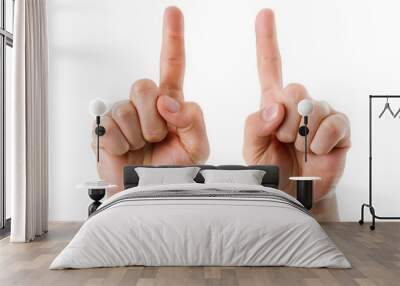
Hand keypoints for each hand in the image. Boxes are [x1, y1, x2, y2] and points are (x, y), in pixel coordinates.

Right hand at [92, 7, 208, 193]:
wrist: (150, 191)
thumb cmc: (174, 171)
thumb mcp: (196, 147)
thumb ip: (193, 120)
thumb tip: (168, 102)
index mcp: (170, 104)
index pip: (172, 66)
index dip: (172, 39)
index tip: (173, 14)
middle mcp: (145, 105)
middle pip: (145, 86)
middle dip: (154, 117)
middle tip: (157, 137)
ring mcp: (123, 115)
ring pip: (128, 108)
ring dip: (140, 134)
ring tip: (143, 147)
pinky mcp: (104, 128)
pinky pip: (111, 126)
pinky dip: (123, 144)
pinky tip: (127, 150)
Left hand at [243, 9, 350, 203]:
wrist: (291, 195)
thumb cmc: (271, 170)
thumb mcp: (252, 148)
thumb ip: (256, 124)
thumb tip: (276, 106)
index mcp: (273, 107)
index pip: (270, 68)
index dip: (266, 42)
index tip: (264, 15)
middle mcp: (297, 107)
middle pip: (295, 87)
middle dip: (286, 116)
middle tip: (283, 138)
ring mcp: (319, 118)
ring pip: (314, 105)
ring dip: (303, 130)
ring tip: (298, 147)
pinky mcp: (338, 131)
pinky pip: (335, 122)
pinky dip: (322, 138)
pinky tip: (317, 150)